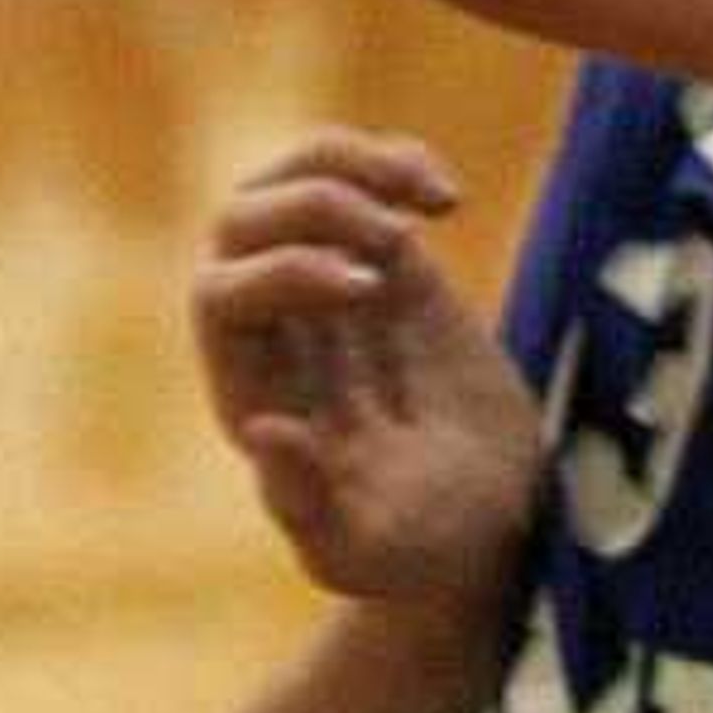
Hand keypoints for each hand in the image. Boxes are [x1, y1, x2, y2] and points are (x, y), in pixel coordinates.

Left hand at [194, 129, 542, 600]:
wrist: (491, 522)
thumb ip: (307, 505)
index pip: (220, 297)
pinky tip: (446, 197)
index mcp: (252, 392)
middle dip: (313, 206)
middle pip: (239, 221)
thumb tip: (262, 429)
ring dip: (350, 164)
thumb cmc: (419, 551)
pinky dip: (395, 161)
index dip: (284, 272)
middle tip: (398, 242)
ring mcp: (328, 285)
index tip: (370, 289)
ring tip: (429, 196)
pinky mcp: (386, 260)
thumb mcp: (365, 550)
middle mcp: (274, 330)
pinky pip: (359, 177)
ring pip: (289, 179)